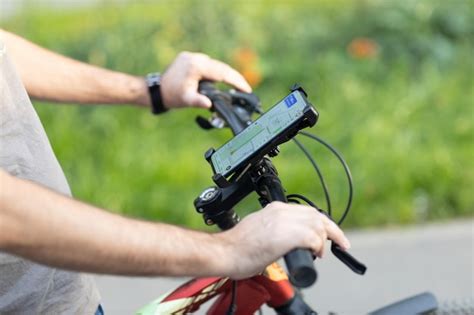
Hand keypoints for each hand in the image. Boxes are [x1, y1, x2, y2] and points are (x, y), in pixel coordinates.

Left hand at [160, 51, 251, 108]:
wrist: (157, 90)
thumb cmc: (172, 96)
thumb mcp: (186, 100)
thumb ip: (198, 102)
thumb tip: (209, 104)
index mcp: (197, 66)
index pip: (222, 73)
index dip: (236, 81)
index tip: (246, 89)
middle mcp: (195, 57)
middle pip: (221, 67)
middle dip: (235, 78)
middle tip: (246, 88)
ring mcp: (192, 56)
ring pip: (216, 65)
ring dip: (226, 74)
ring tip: (238, 85)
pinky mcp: (190, 57)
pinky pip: (208, 64)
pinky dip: (217, 72)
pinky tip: (222, 79)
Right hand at [217, 201, 350, 278]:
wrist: (223, 252)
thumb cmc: (236, 248)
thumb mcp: (260, 231)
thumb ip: (275, 230)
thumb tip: (286, 241)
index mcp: (274, 209)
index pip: (307, 212)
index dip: (322, 224)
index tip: (330, 235)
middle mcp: (280, 211)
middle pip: (316, 216)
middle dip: (331, 230)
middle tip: (341, 244)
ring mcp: (283, 221)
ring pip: (318, 224)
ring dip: (324, 240)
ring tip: (321, 253)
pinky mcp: (285, 235)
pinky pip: (313, 237)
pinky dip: (318, 247)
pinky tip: (315, 254)